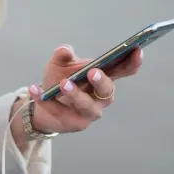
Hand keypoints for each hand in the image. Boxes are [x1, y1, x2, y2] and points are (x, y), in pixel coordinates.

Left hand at [26, 45, 142, 134]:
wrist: (44, 102)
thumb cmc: (60, 78)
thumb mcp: (59, 63)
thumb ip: (63, 55)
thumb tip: (66, 50)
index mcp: (104, 77)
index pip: (124, 70)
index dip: (133, 62)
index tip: (137, 49)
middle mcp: (101, 97)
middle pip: (108, 92)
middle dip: (102, 82)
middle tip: (92, 72)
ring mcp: (90, 113)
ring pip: (87, 106)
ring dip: (76, 95)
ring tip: (63, 84)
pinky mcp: (74, 124)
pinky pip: (61, 113)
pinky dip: (46, 100)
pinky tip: (36, 89)